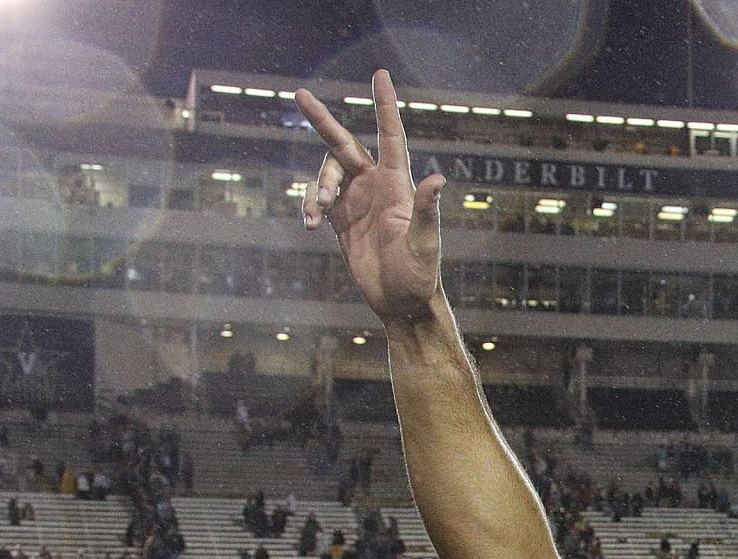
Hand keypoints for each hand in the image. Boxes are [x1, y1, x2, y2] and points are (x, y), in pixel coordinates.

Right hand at [294, 70, 445, 324]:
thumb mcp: (424, 243)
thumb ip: (425, 210)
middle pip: (344, 145)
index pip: (389, 136)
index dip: (385, 105)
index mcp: (397, 186)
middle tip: (300, 94)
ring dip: (316, 187)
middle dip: (322, 120)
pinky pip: (318, 200)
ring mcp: (357, 202)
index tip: (380, 75)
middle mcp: (376, 187)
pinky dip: (309, 207)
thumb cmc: (420, 275)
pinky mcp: (342, 220)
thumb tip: (437, 179)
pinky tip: (312, 225)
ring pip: (326, 174)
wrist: (402, 303)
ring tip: (317, 213)